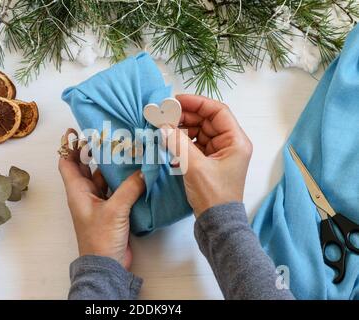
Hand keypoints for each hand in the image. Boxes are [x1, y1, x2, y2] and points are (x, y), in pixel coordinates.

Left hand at [59, 135, 144, 268]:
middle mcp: (86, 194)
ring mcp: (99, 202)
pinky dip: (123, 180)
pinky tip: (135, 171)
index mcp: (78, 191)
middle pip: (86, 166)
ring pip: (103, 177)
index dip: (69, 146)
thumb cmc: (100, 238)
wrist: (106, 265)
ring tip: (124, 148)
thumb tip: (144, 171)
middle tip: (106, 135)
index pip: (67, 163)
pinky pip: (116, 189)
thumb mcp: (115, 210)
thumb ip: (130, 188)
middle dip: (94, 151)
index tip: (75, 131)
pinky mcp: (111, 209)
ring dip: (111, 165)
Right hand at [161, 95, 251, 216]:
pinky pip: (195, 144)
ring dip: (182, 129)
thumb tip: (163, 125)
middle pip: (207, 120)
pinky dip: (182, 141)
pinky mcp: (209, 162)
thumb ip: (178, 143)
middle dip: (185, 116)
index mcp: (236, 141)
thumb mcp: (194, 167)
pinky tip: (169, 142)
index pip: (217, 111)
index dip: (196, 102)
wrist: (216, 223)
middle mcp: (230, 144)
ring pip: (199, 131)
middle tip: (164, 115)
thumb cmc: (213, 195)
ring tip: (164, 129)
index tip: (175, 100)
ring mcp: (219, 153)